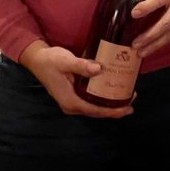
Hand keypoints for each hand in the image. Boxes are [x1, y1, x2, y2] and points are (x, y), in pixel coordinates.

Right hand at [19, 40, 133, 118]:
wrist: (37, 60)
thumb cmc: (51, 61)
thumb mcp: (66, 61)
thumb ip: (82, 66)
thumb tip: (100, 69)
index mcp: (70, 101)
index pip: (95, 110)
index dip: (112, 111)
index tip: (128, 108)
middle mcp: (72, 106)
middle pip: (97, 111)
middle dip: (115, 108)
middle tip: (132, 98)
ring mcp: (72, 102)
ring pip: (95, 107)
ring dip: (110, 103)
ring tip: (126, 95)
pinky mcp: (73, 96)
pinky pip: (91, 101)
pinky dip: (103, 98)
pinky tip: (112, 91)